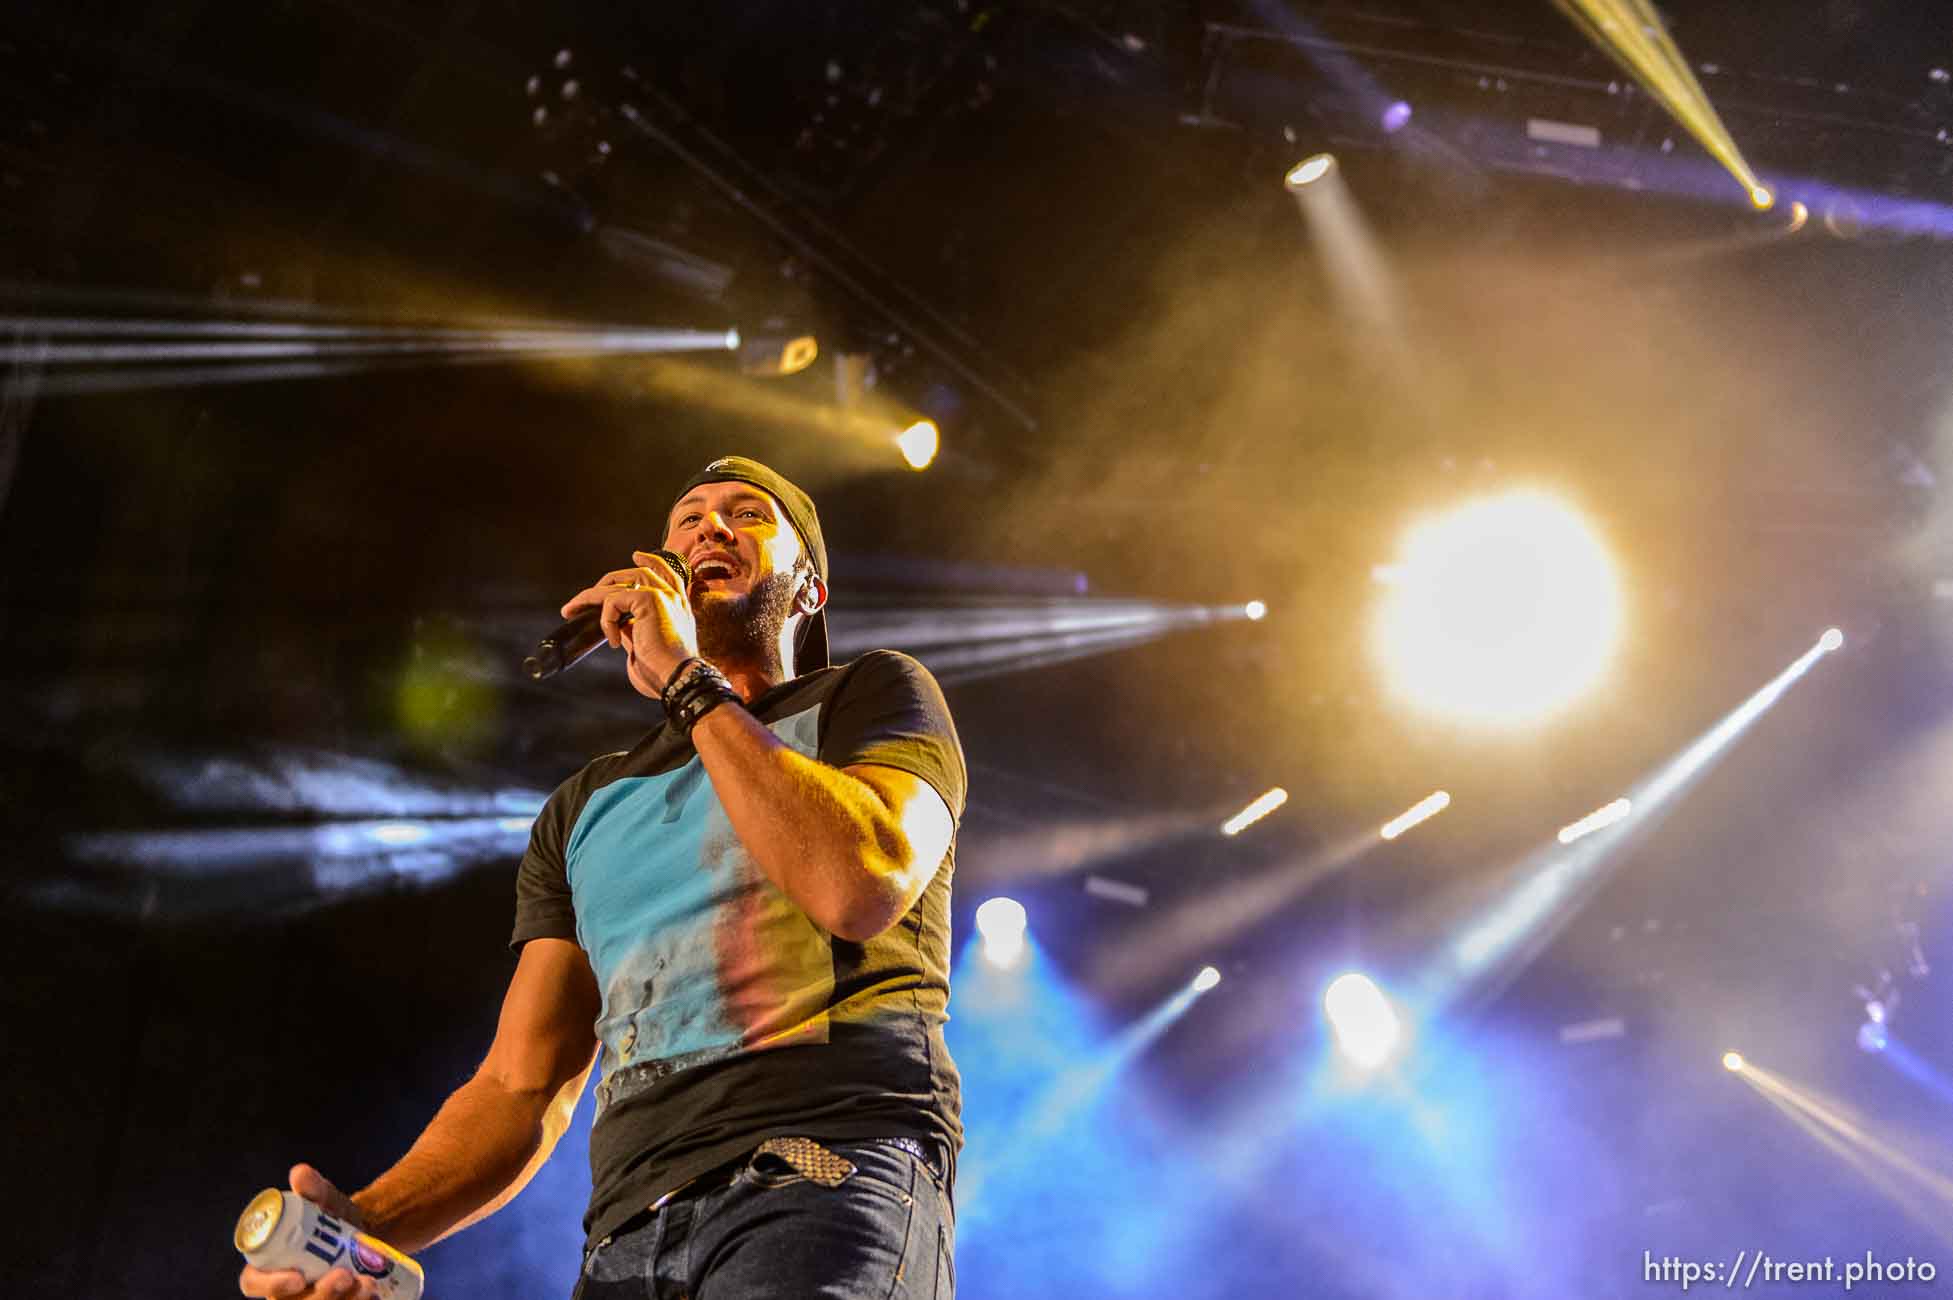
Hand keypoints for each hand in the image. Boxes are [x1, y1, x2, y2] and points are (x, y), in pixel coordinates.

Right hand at [237, 1165, 378, 1298]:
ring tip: (367, 1283)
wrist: (365, 1233)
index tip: (297, 1278)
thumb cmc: (331, 1219)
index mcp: (269, 1264)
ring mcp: (309, 1299)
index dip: (270, 1285)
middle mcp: (285, 1290)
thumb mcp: (325, 1201)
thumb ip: (312, 1189)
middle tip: (344, 1276)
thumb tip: (300, 1173)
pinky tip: (374, 1292)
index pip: (252, 1282)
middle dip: (319, 1296)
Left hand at [558, 550, 697, 698]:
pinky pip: (613, 600)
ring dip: (591, 596)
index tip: (635, 556)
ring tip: (573, 610)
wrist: (678, 678)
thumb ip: (632, 630)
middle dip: (607, 581)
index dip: (651, 561)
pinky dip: (606, 620)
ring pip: (619, 583)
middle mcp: (673, 598)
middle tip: (582, 599)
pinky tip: (614, 641)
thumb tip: (616, 625)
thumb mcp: (645, 646)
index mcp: (677, 607)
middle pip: (636, 572)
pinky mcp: (650, 599)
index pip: (666, 574)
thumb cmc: (663, 673)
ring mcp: (663, 595)